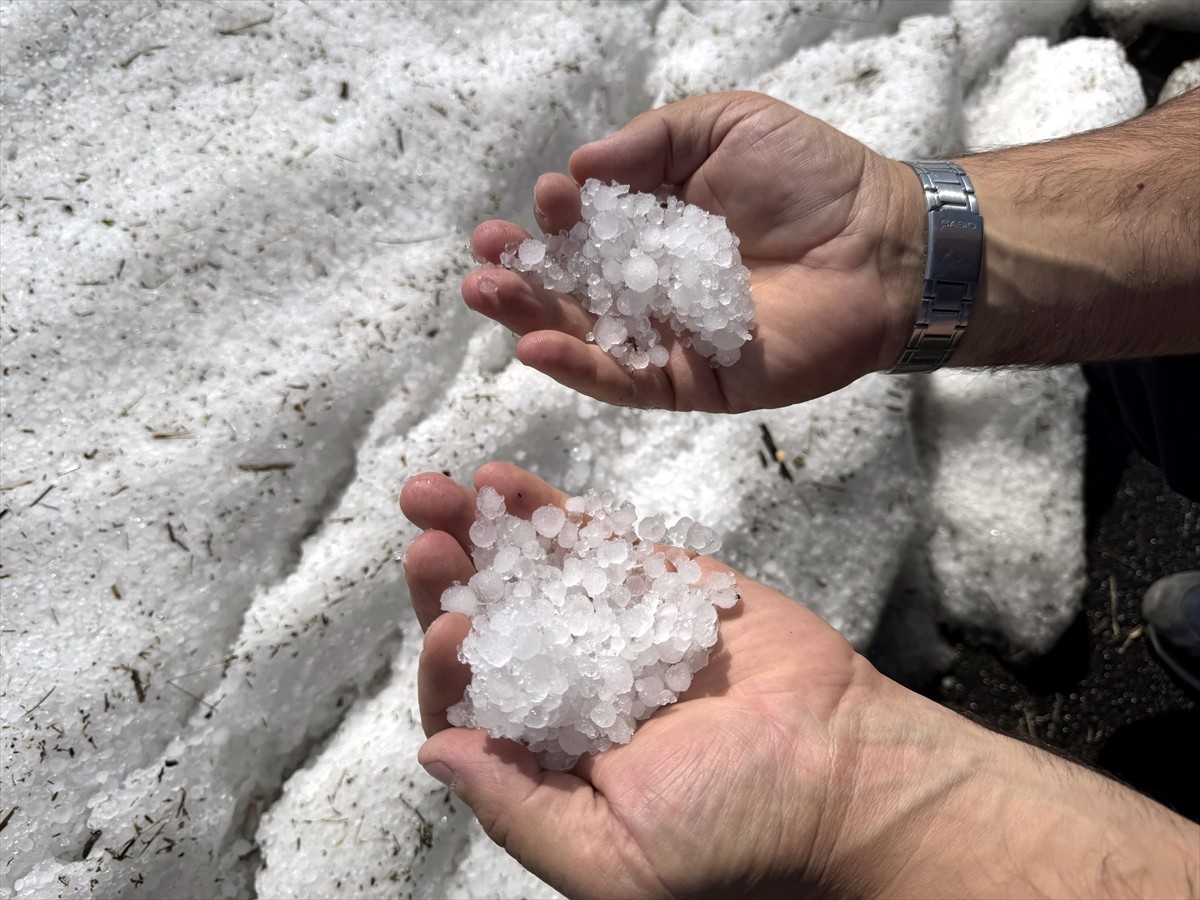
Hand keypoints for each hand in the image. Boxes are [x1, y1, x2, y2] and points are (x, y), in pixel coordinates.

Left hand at [399, 462, 893, 896]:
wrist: (849, 775)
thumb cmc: (740, 837)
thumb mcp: (615, 858)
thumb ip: (519, 807)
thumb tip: (436, 753)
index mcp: (554, 759)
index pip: (476, 704)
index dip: (449, 667)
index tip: (451, 631)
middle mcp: (576, 688)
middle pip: (493, 626)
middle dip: (451, 582)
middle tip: (426, 538)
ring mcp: (618, 630)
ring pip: (533, 574)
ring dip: (482, 533)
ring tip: (437, 491)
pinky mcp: (662, 584)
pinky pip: (598, 543)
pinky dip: (550, 513)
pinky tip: (502, 483)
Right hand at [463, 92, 923, 411]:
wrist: (886, 242)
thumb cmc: (814, 178)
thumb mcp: (725, 127)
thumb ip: (651, 144)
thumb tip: (580, 167)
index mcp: (653, 228)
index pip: (585, 230)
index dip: (556, 218)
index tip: (546, 199)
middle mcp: (652, 286)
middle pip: (571, 289)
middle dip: (522, 274)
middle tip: (481, 263)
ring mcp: (670, 338)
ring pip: (587, 338)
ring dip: (531, 320)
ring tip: (486, 296)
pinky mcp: (695, 382)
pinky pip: (629, 382)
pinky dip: (582, 369)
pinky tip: (537, 347)